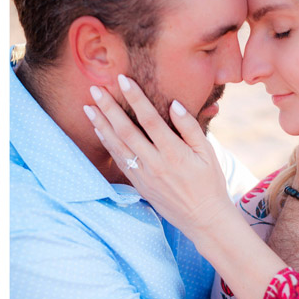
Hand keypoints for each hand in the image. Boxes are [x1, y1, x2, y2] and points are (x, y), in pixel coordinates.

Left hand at [85, 75, 235, 238]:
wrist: (203, 218)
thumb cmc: (209, 182)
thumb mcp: (208, 152)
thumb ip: (190, 128)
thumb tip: (174, 104)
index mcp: (174, 153)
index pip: (150, 119)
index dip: (135, 98)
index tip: (122, 80)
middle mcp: (155, 163)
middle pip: (125, 131)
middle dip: (108, 108)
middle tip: (95, 89)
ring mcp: (143, 175)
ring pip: (116, 146)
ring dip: (101, 125)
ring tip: (88, 107)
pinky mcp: (138, 184)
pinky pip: (118, 160)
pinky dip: (107, 144)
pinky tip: (98, 130)